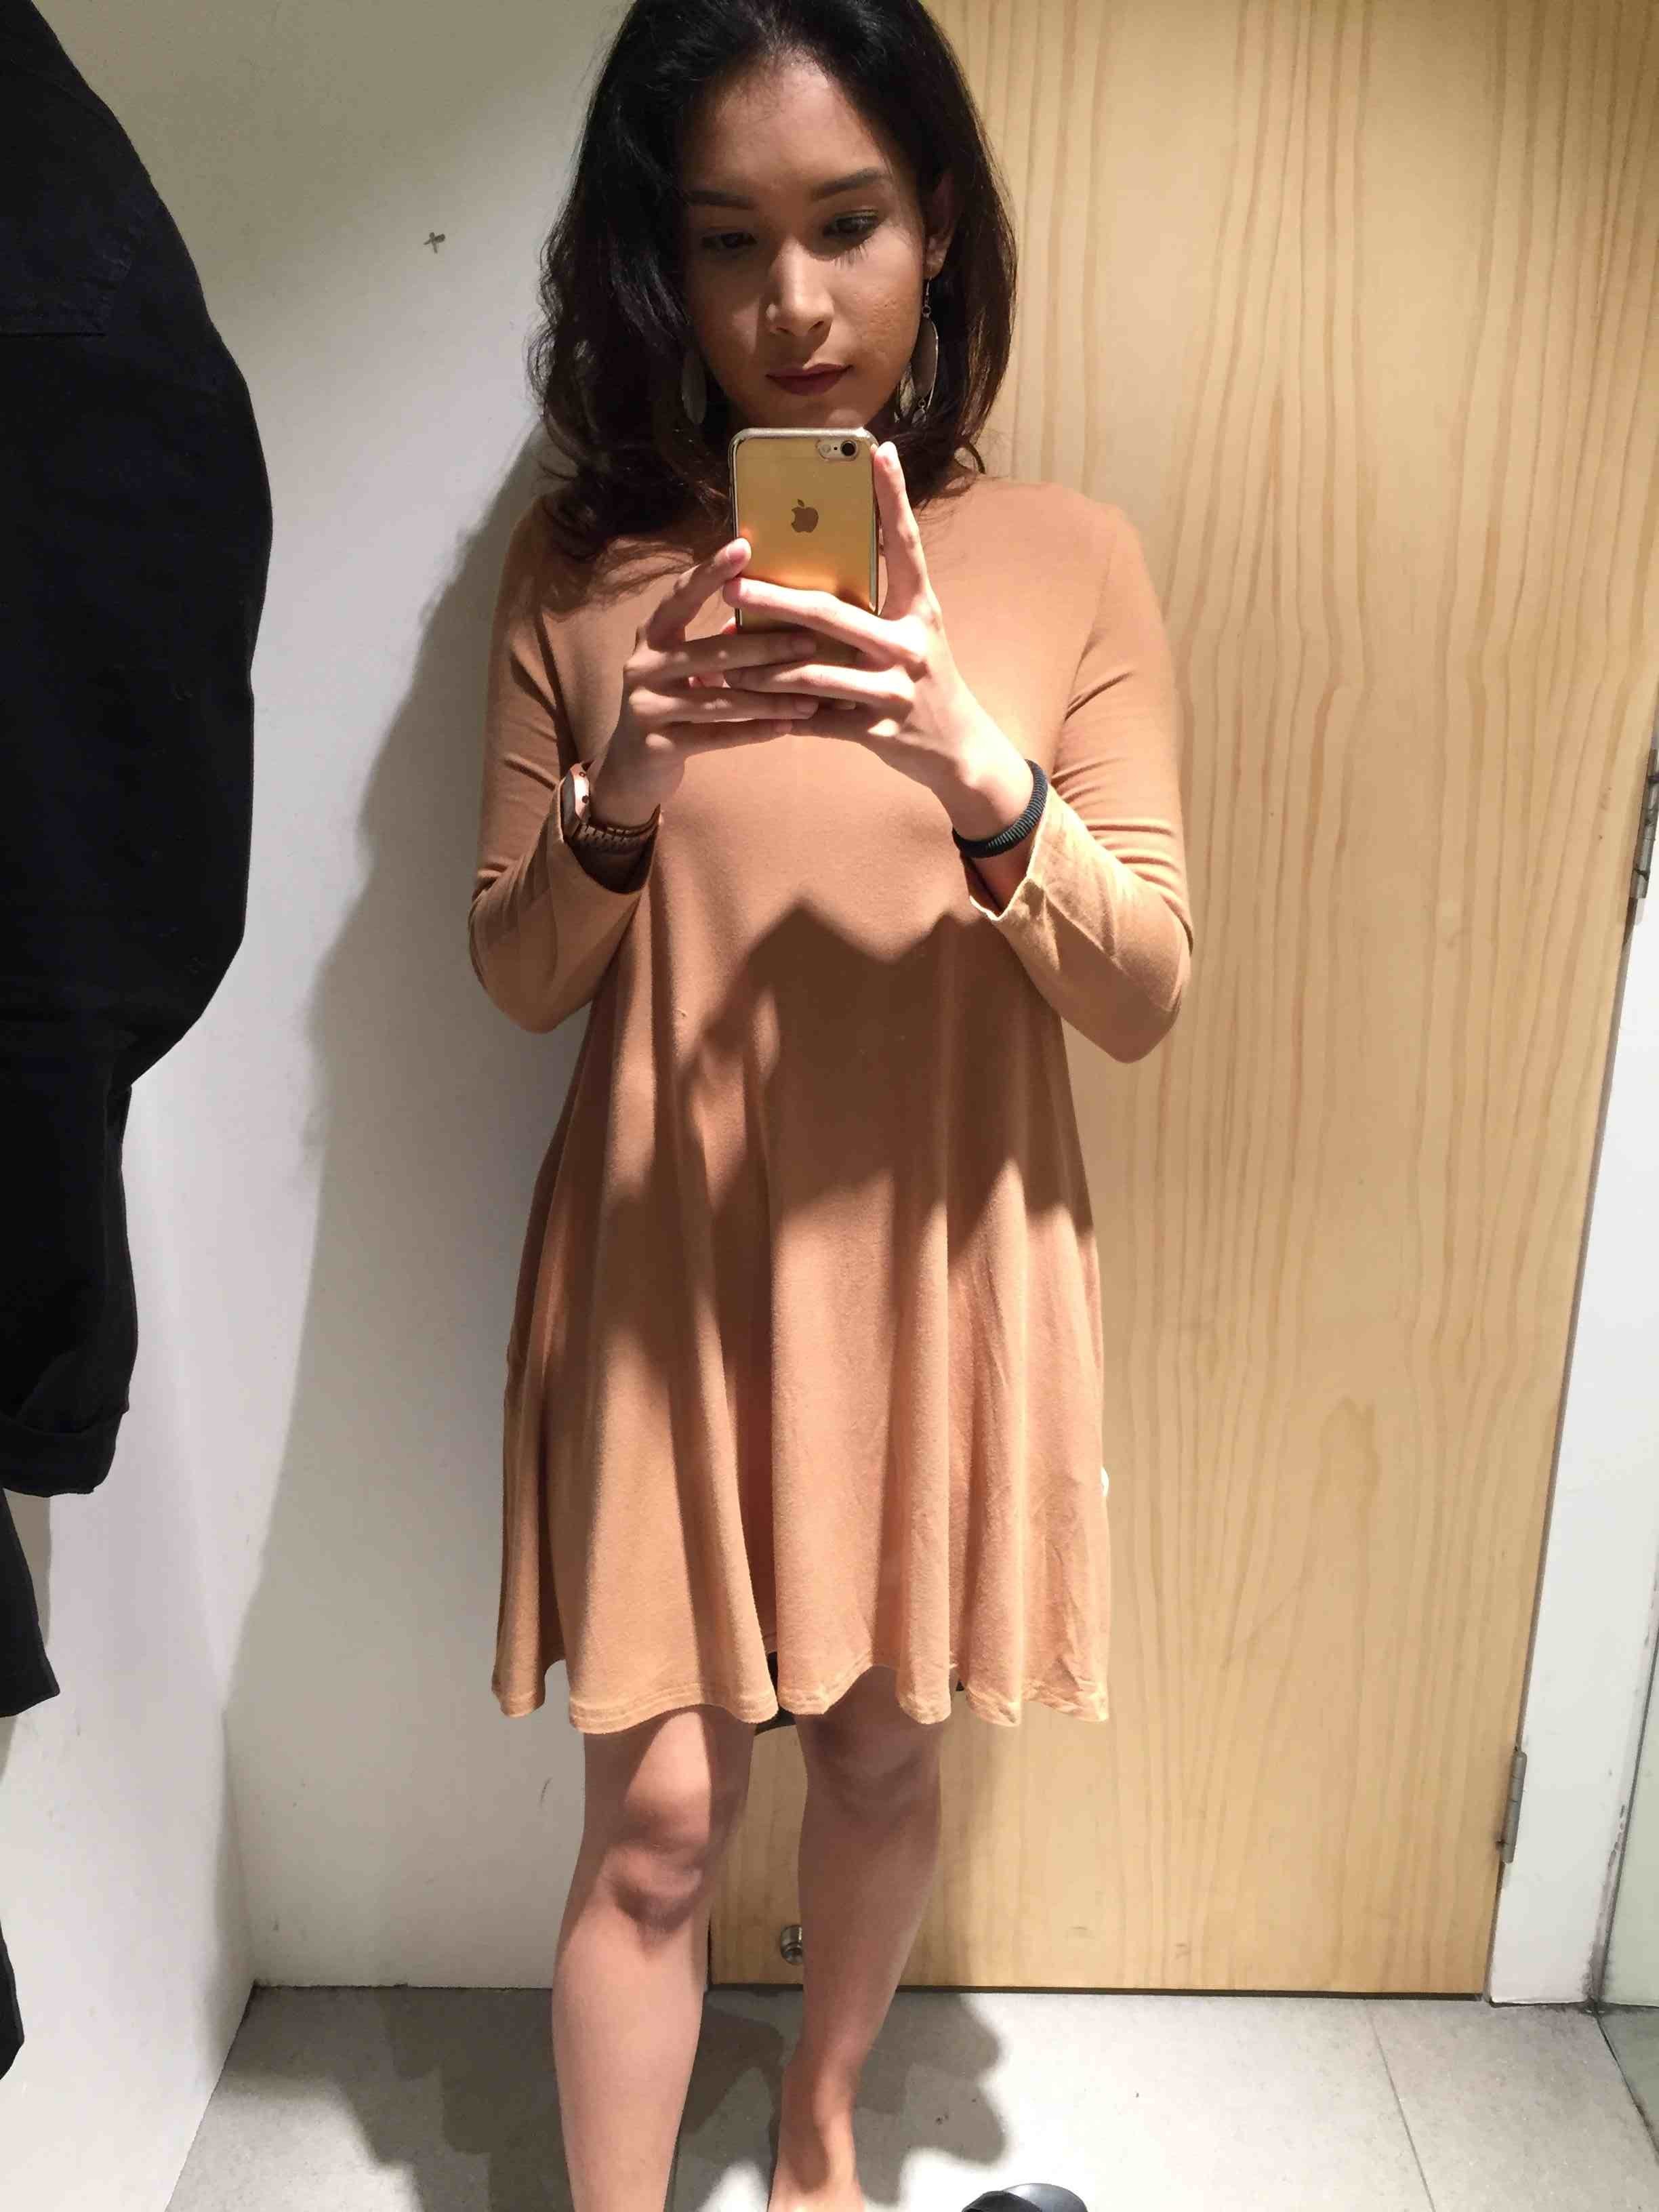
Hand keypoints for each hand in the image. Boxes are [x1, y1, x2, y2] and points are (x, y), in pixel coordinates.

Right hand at [597, 538, 825, 817]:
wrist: (631, 768)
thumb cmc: (670, 704)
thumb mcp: (683, 667)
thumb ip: (714, 642)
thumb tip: (769, 609)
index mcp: (651, 637)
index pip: (681, 596)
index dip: (711, 572)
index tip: (745, 547)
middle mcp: (642, 665)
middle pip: (711, 652)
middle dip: (765, 647)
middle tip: (810, 642)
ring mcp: (646, 706)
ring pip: (719, 700)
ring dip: (769, 699)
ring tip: (810, 698)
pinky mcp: (658, 744)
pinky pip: (716, 736)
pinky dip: (754, 732)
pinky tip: (787, 728)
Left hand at [719, 439, 1002, 804]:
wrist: (959, 750)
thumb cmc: (926, 681)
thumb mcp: (913, 634)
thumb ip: (873, 607)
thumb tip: (808, 580)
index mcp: (920, 609)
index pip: (906, 544)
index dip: (893, 497)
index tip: (878, 450)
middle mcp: (909, 644)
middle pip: (832, 613)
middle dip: (775, 599)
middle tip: (731, 585)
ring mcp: (894, 690)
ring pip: (812, 674)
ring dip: (762, 667)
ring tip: (723, 659)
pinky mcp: (877, 730)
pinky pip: (815, 720)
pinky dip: (779, 714)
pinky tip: (750, 706)